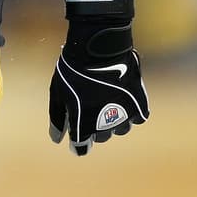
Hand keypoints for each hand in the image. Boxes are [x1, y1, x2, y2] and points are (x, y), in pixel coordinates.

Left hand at [49, 20, 148, 155]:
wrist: (98, 49)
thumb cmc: (73, 70)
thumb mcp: (58, 93)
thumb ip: (58, 118)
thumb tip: (56, 139)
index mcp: (83, 125)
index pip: (81, 147)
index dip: (78, 143)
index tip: (77, 135)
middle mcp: (106, 125)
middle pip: (101, 138)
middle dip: (94, 127)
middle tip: (89, 106)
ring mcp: (125, 115)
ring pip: (120, 129)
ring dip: (113, 120)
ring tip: (106, 100)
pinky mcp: (140, 104)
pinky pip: (137, 117)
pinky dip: (130, 111)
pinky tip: (122, 97)